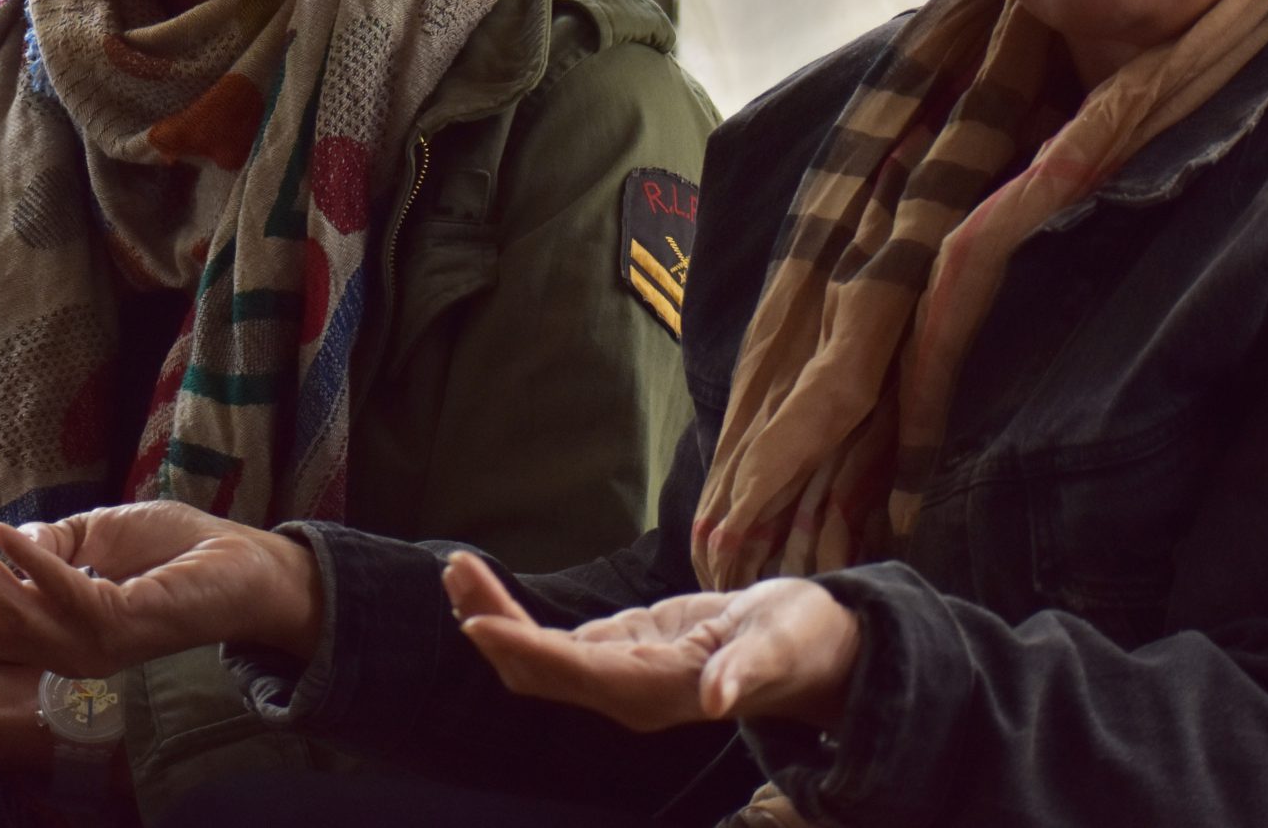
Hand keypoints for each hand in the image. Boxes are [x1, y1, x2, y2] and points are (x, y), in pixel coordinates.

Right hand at [0, 501, 323, 675]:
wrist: (249, 568)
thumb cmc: (177, 553)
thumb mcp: (98, 536)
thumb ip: (50, 544)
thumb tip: (1, 540)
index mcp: (56, 630)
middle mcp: (68, 648)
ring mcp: (95, 642)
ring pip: (15, 616)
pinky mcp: (124, 623)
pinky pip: (67, 594)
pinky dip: (32, 563)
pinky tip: (2, 532)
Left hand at [445, 551, 859, 731]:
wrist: (814, 650)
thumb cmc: (802, 642)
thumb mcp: (782, 646)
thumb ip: (746, 671)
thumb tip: (715, 698)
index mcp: (660, 692)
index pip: (575, 672)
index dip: (525, 650)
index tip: (477, 622)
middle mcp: (627, 694)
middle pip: (540, 669)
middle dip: (492, 624)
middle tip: (453, 569)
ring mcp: (619, 678)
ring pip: (539, 659)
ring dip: (494, 618)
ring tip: (456, 570)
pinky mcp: (619, 656)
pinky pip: (553, 647)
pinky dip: (516, 620)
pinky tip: (485, 595)